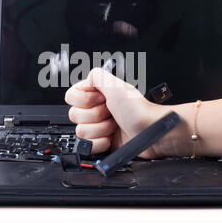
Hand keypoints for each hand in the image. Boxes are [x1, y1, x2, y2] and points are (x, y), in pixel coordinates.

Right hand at [64, 68, 191, 158]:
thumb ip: (97, 76)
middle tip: (111, 113)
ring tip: (115, 125)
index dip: (84, 100)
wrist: (150, 132)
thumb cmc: (138, 110)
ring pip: (81, 132)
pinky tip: (112, 138)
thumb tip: (86, 79)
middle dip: (95, 116)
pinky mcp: (101, 142)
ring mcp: (98, 127)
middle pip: (75, 115)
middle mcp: (95, 109)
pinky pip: (89, 146)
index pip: (71, 97)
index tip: (101, 99)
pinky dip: (101, 143)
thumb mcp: (116, 85)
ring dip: (101, 129)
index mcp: (96, 94)